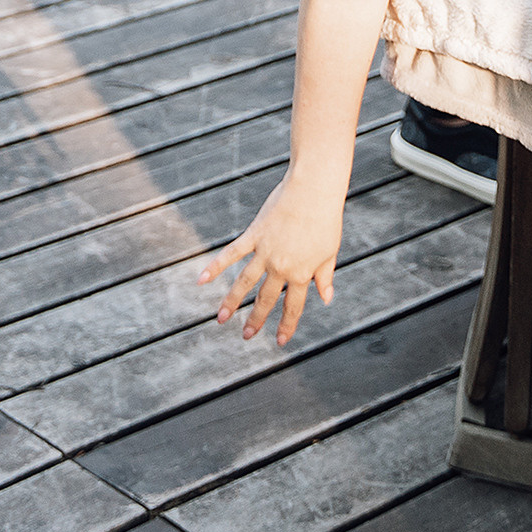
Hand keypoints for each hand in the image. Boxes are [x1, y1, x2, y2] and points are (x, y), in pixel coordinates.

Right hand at [197, 169, 344, 345]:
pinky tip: (201, 280)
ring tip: (221, 319)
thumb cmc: (326, 220)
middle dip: (255, 319)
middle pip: (265, 299)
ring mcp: (265, 252)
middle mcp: (281, 267)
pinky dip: (215, 267)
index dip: (287, 325)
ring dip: (231, 302)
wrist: (313, 191)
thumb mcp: (330, 252)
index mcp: (302, 274)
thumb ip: (325, 277)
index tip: (280, 341)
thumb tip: (326, 299)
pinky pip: (231, 254)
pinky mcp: (253, 235)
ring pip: (244, 282)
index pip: (293, 306)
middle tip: (247, 335)